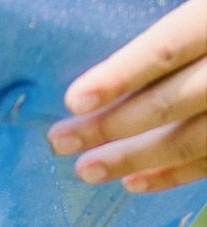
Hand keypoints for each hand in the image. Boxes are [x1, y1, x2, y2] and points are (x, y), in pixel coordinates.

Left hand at [47, 0, 206, 192]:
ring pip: (193, 138)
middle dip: (112, 126)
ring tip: (87, 170)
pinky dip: (174, 174)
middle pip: (174, 100)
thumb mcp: (204, 6)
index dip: (122, 73)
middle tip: (60, 142)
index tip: (76, 99)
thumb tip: (117, 65)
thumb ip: (179, 26)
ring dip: (134, 158)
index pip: (171, 47)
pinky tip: (135, 182)